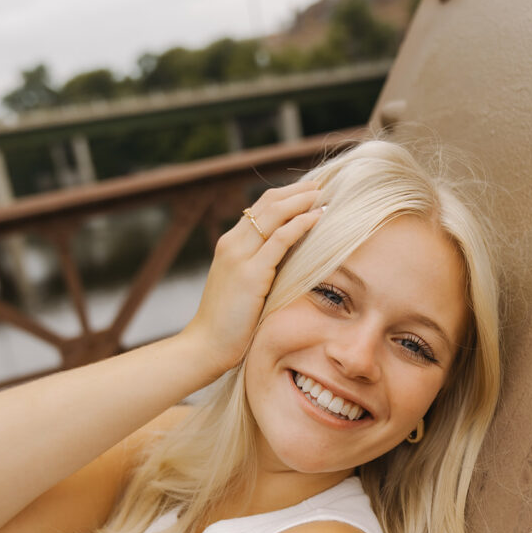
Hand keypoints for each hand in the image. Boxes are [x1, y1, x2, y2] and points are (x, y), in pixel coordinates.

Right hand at [182, 179, 323, 377]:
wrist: (206, 346)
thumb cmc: (228, 324)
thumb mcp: (243, 288)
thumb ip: (260, 270)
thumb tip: (287, 264)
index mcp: (230, 245)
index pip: (260, 207)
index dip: (286, 196)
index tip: (310, 192)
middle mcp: (232, 243)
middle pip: (268, 203)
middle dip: (297, 191)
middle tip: (323, 185)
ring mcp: (240, 256)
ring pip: (275, 214)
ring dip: (302, 201)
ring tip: (325, 195)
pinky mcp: (250, 273)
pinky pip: (281, 239)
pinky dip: (301, 224)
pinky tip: (319, 217)